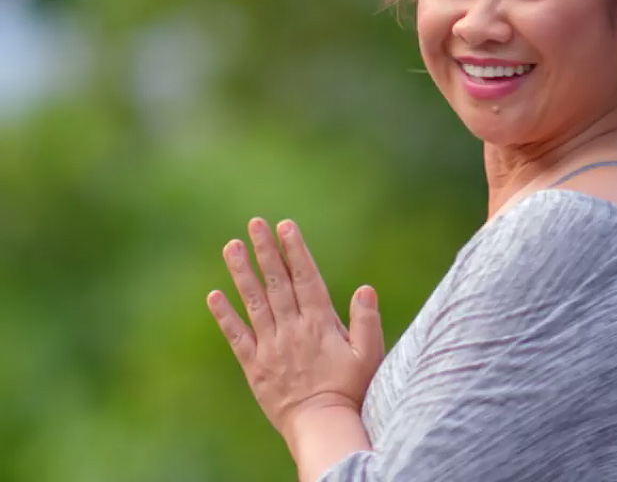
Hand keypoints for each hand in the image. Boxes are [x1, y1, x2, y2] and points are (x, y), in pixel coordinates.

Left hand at [207, 218, 383, 445]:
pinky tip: (214, 295)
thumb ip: (367, 320)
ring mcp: (271, 346)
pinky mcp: (255, 365)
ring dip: (242, 273)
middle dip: (266, 251)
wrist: (322, 425)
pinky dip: (225, 315)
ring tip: (231, 246)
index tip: (286, 226)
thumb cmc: (351, 389)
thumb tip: (365, 288)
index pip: (306, 278)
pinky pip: (237, 336)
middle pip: (277, 283)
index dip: (295, 250)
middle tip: (255, 223)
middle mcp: (292, 329)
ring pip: (254, 302)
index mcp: (320, 323)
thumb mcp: (369, 354)